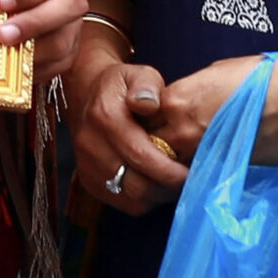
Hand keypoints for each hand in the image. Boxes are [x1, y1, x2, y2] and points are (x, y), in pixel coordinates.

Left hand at [0, 0, 86, 83]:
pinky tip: (15, 70)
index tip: (2, 1)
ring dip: (33, 52)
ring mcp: (71, 25)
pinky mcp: (69, 50)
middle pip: (66, 8)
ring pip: (63, 41)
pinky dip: (37, 69)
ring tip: (7, 56)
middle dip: (33, 23)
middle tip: (3, 34)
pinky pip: (59, 64)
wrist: (20, 7)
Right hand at [65, 44, 187, 214]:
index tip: (191, 170)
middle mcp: (91, 145)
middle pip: (137, 184)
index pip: (141, 156)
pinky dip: (143, 200)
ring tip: (172, 182)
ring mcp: (86, 166)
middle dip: (167, 187)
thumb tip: (150, 104)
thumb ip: (146, 86)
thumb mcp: (137, 74)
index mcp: (104, 117)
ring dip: (157, 196)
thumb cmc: (122, 85)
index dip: (170, 170)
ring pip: (131, 198)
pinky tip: (154, 184)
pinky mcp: (88, 181)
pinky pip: (122, 203)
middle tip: (187, 180)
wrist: (86, 94)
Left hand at [157, 49, 277, 165]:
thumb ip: (188, 95)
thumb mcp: (211, 76)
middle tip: (163, 151)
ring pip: (173, 165)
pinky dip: (197, 175)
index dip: (148, 126)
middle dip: (155, 148)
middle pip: (153, 145)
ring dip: (175, 165)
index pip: (143, 120)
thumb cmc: (256, 77)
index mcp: (175, 100)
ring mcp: (200, 151)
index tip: (155, 129)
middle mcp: (180, 127)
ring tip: (183, 164)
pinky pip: (199, 175)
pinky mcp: (222, 168)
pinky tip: (203, 172)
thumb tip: (182, 107)